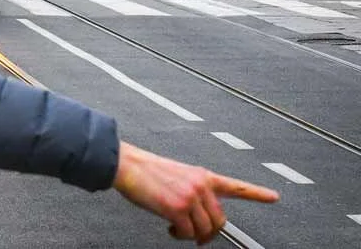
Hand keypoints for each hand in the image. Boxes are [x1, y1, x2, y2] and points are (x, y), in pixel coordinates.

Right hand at [113, 141, 278, 244]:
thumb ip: (192, 191)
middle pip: (220, 220)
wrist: (127, 165)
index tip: (273, 196)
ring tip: (177, 230)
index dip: (257, 193)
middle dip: (209, 232)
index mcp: (202, 175)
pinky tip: (170, 228)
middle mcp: (201, 185)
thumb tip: (195, 217)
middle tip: (196, 236)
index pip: (235, 185)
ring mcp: (191, 197)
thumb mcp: (177, 176)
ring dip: (191, 235)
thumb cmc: (145, 170)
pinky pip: (188, 232)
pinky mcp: (178, 208)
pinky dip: (180, 235)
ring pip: (205, 229)